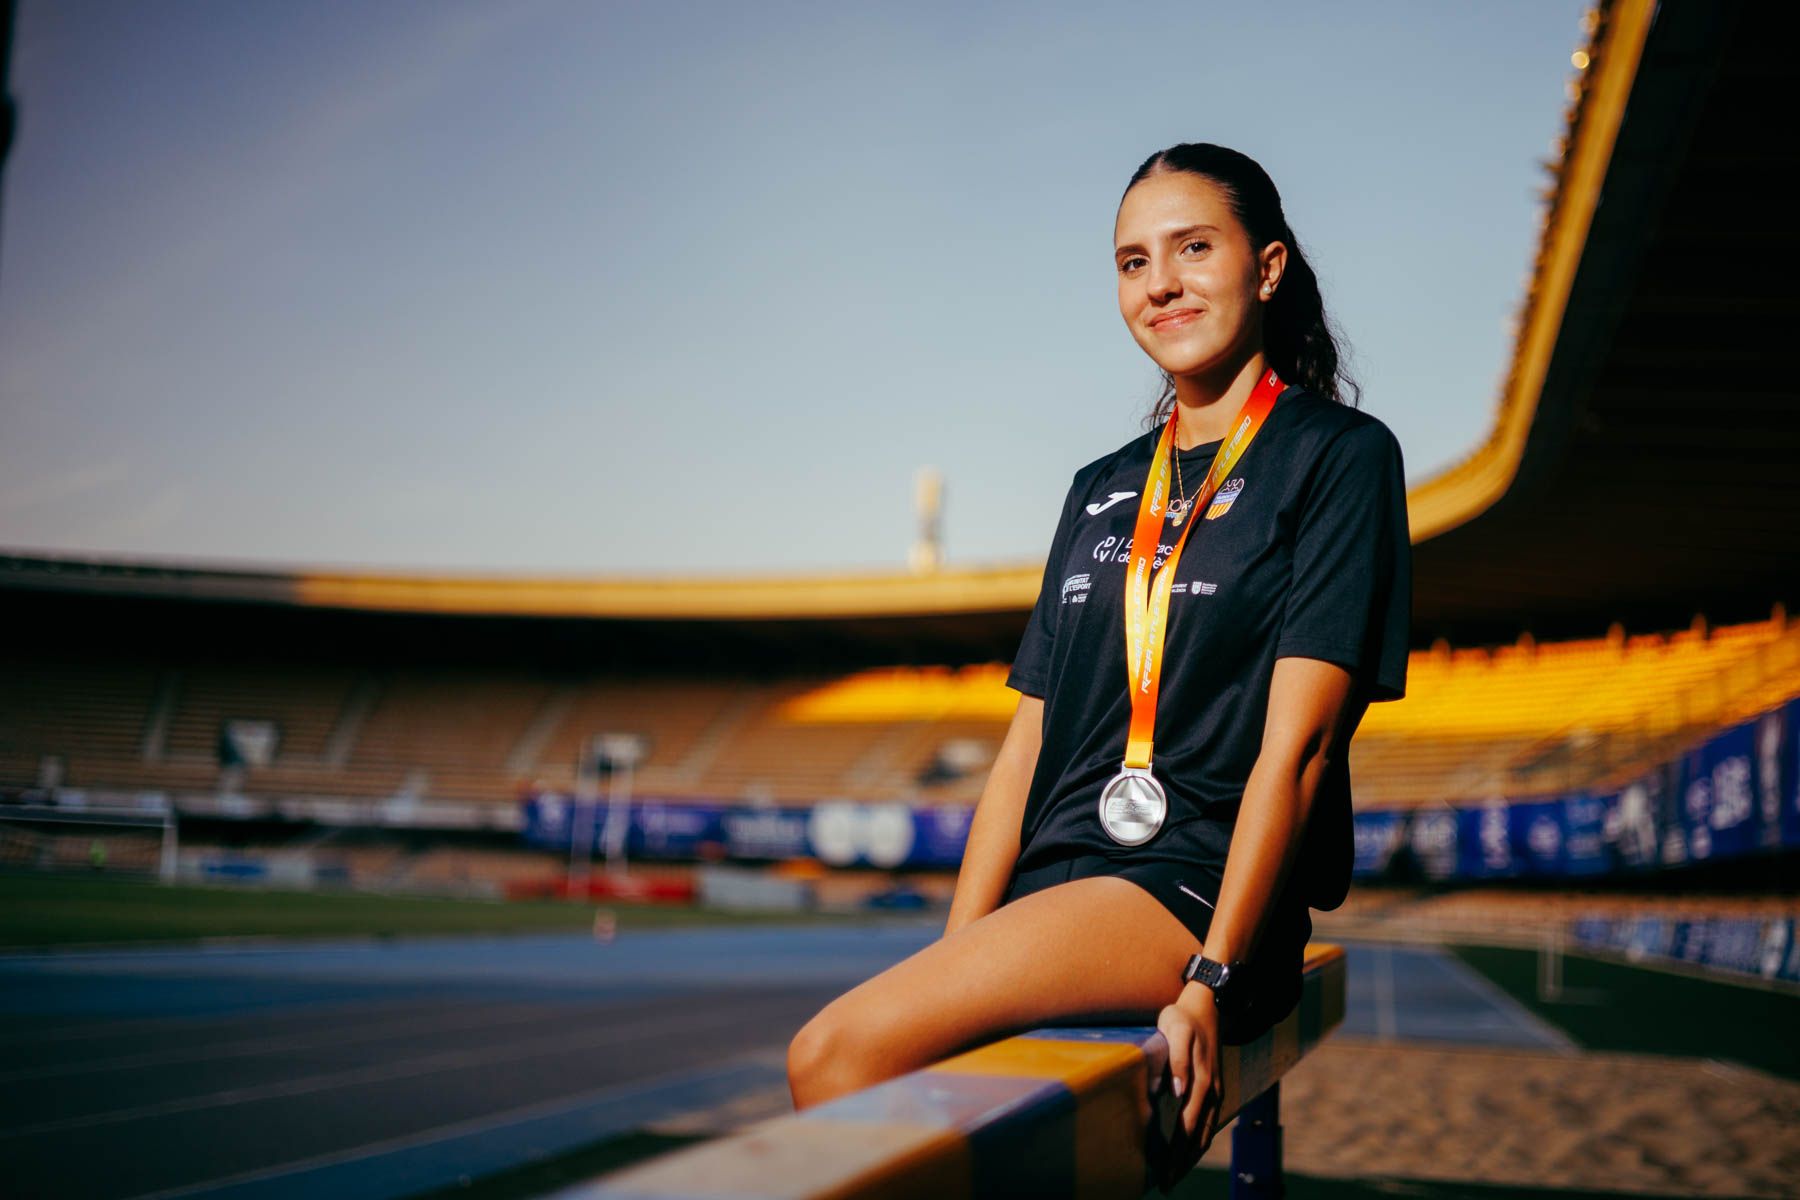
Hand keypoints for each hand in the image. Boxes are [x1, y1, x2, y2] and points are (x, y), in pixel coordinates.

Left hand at [1154, 985, 1223, 1190]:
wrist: (1207, 1002)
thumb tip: (1175, 1092)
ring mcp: (1214, 1089)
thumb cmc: (1183, 1017)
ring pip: (1205, 1131)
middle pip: (1197, 1136)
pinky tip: (1191, 1147)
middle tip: (1167, 1185)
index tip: (1165, 1174)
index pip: (1187, 1127)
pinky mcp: (1213, 1086)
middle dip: (1183, 1163)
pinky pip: (1208, 1120)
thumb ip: (1176, 1061)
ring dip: (1192, 1155)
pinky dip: (1200, 1139)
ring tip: (1177, 1174)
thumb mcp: (1175, 1031)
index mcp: (1200, 1081)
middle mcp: (1211, 1090)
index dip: (1177, 1153)